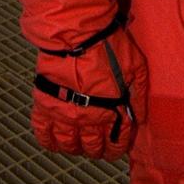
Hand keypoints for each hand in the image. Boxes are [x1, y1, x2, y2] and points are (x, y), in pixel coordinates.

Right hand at [32, 22, 145, 159]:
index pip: (117, 140)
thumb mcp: (136, 66)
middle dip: (97, 150)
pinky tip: (53, 141)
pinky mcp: (45, 105)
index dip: (117, 147)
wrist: (77, 33)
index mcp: (113, 110)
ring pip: (68, 144)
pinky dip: (47, 140)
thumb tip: (140, 117)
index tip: (116, 148)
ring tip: (76, 145)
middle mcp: (89, 118)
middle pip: (93, 146)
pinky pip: (43, 132)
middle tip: (96, 148)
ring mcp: (65, 113)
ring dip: (74, 148)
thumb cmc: (109, 45)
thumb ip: (140, 94)